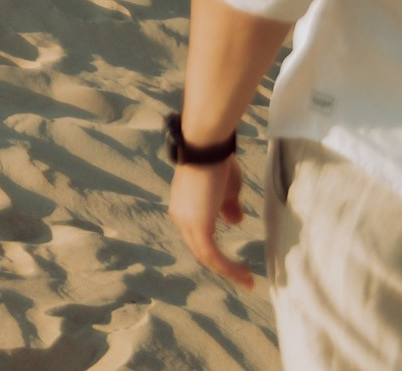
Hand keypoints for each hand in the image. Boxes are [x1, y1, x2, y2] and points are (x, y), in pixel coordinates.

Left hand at [169, 155, 254, 287]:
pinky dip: (227, 267)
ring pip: (206, 256)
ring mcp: (186, 221)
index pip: (198, 237)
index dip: (216, 251)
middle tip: (244, 278)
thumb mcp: (226, 189)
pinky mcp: (197, 225)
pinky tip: (243, 274)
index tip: (235, 262)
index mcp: (184, 208)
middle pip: (200, 250)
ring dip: (227, 271)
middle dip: (223, 266)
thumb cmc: (217, 161)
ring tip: (247, 280)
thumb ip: (227, 206)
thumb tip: (234, 221)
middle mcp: (180, 216)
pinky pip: (211, 255)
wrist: (207, 147)